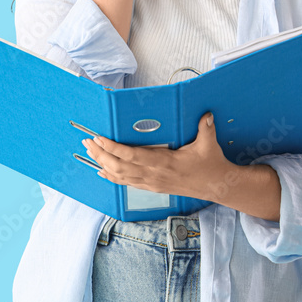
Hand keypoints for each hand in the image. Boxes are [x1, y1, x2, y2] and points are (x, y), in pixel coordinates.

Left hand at [83, 112, 234, 201]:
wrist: (215, 187)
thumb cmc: (210, 165)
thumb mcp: (209, 145)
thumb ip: (206, 128)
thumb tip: (206, 114)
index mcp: (164, 162)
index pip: (131, 155)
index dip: (112, 147)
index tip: (99, 138)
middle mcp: (154, 175)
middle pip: (119, 167)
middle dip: (100, 154)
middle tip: (86, 142)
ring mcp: (151, 183)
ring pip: (120, 176)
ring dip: (102, 164)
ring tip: (90, 152)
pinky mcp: (152, 188)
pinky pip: (127, 183)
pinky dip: (112, 177)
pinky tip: (102, 171)